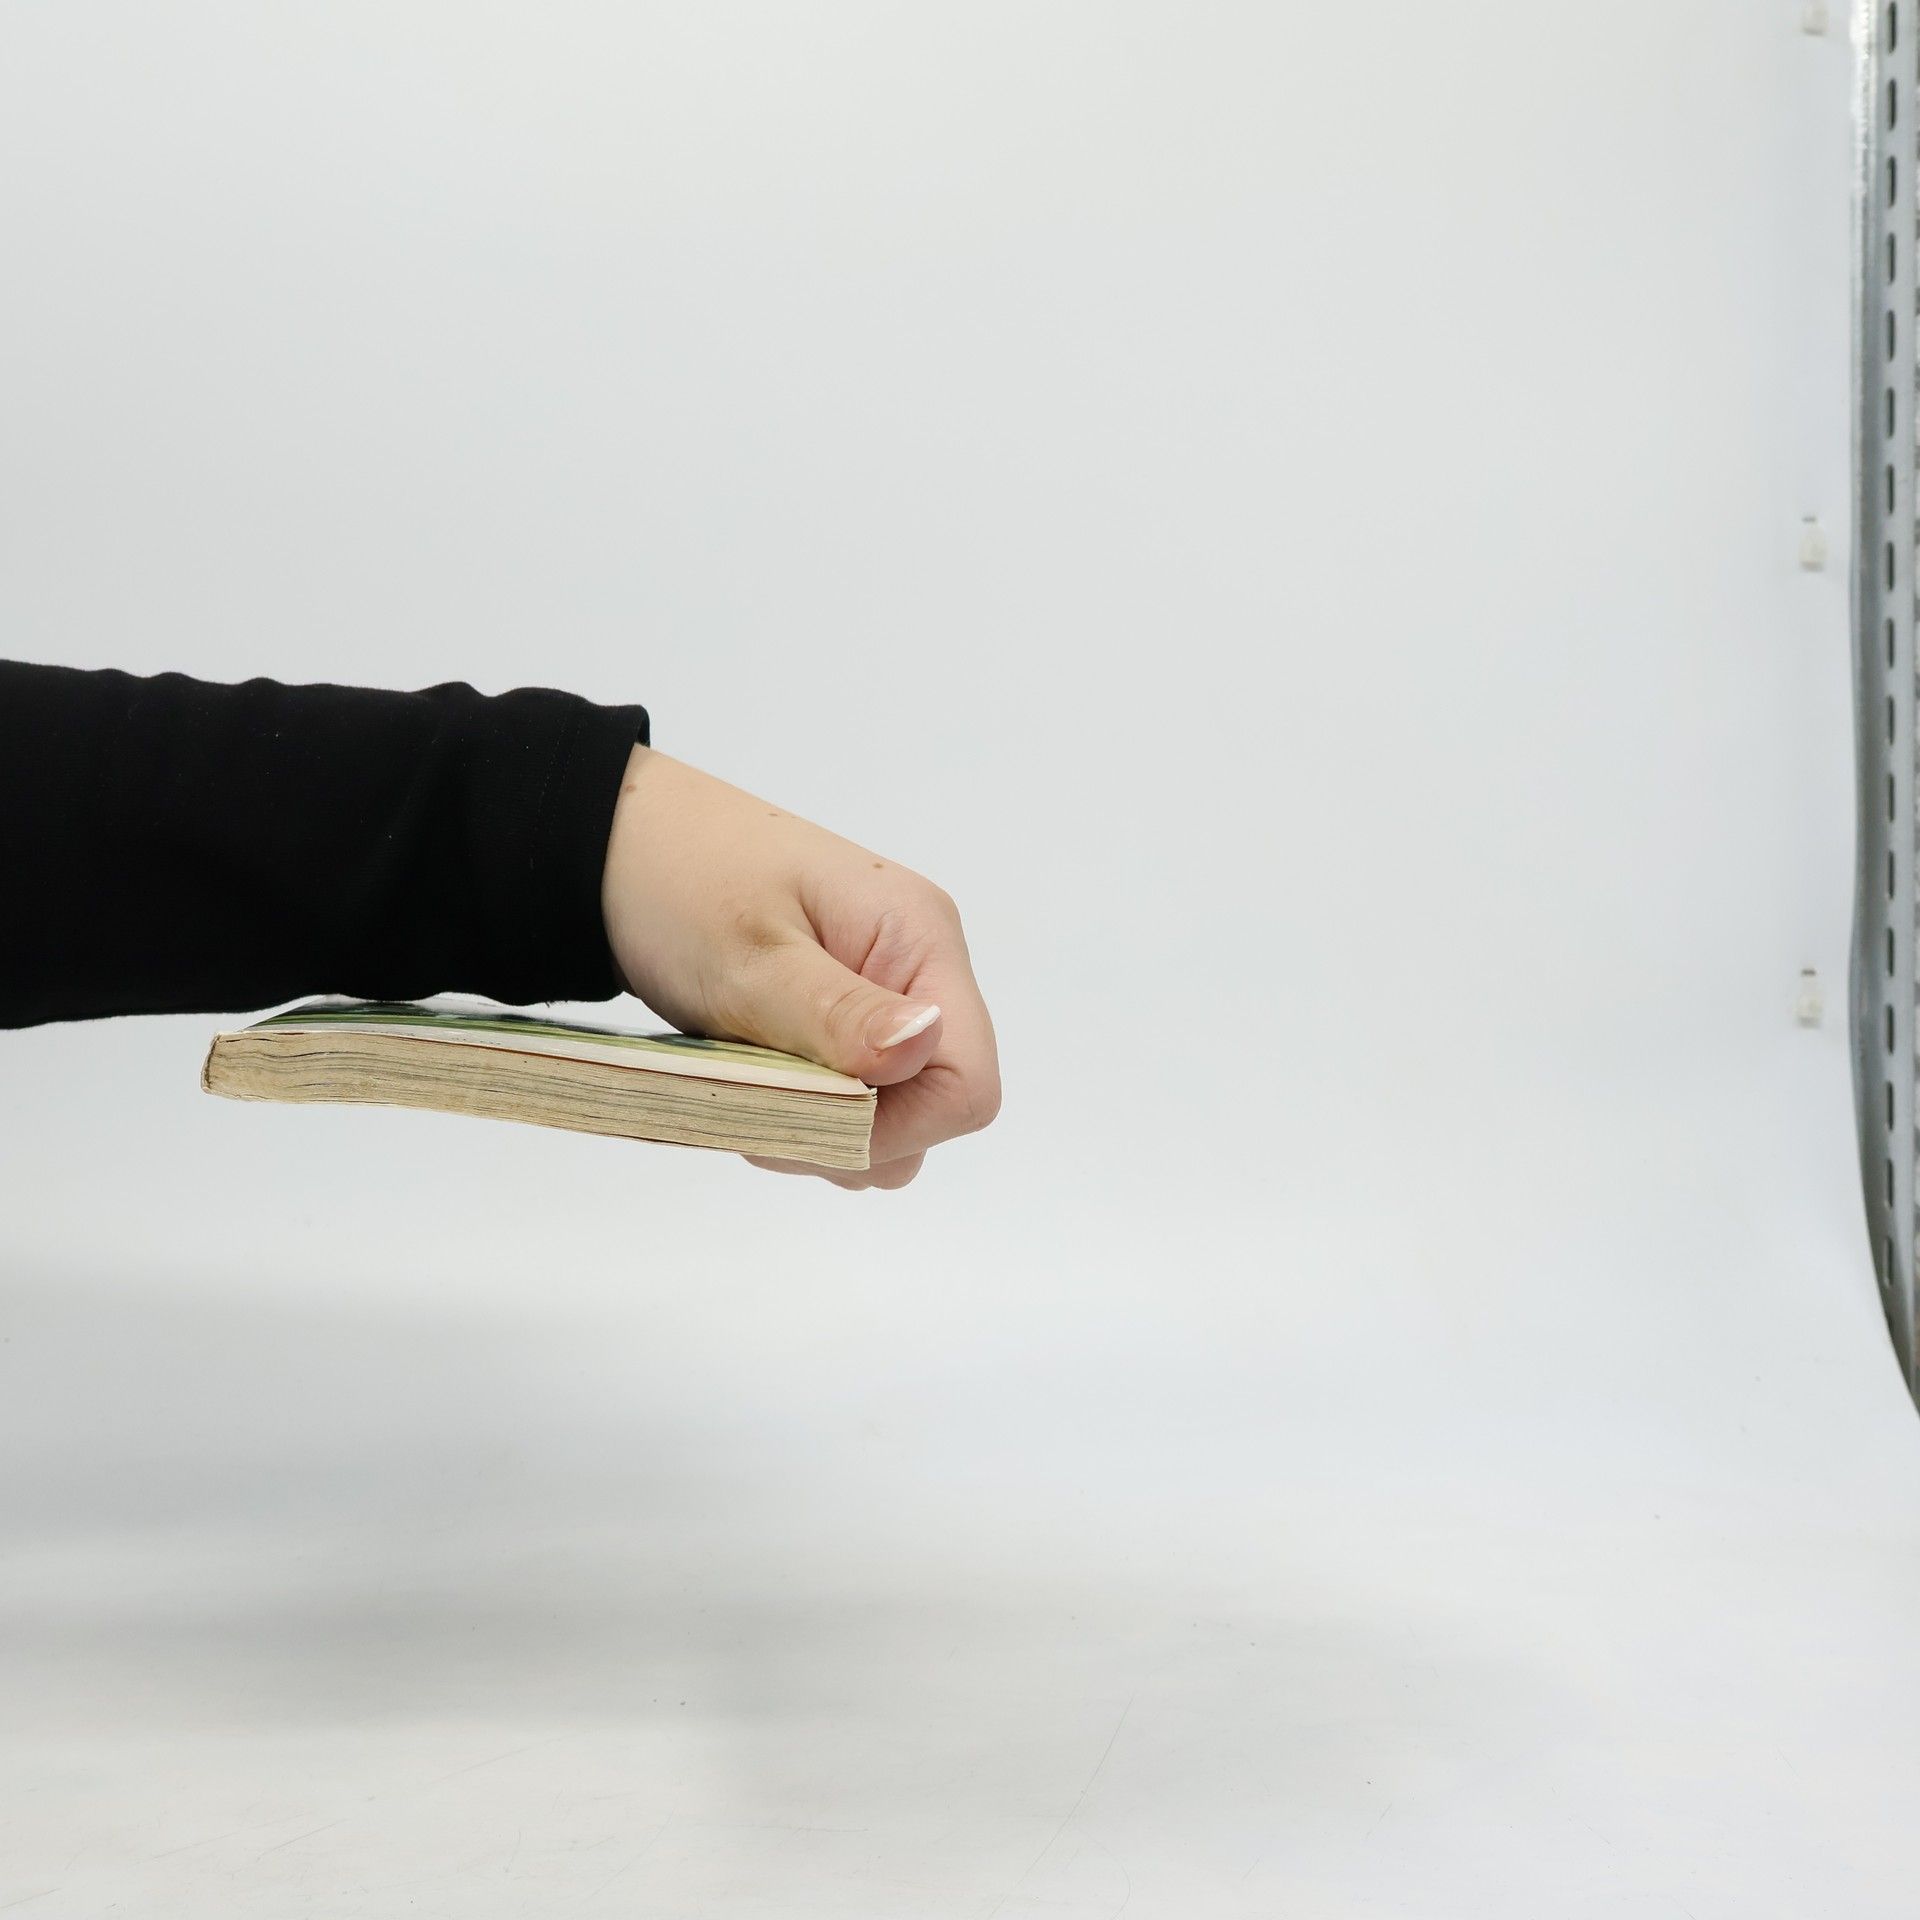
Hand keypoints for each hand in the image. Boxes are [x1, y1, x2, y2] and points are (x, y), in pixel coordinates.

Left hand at [600, 746, 999, 1187]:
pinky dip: (806, 1108)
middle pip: (934, 1109)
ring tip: (750, 1085)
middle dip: (852, 1134)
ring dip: (823, 1127)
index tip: (810, 1117)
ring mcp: (885, 996)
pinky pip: (855, 1097)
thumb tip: (923, 1045)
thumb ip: (838, 1013)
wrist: (619, 848)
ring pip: (894, 1116)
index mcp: (920, 939)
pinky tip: (754, 1077)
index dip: (900, 1127)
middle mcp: (919, 970)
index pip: (967, 1084)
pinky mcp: (848, 1019)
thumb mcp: (752, 957)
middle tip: (762, 1103)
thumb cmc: (680, 880)